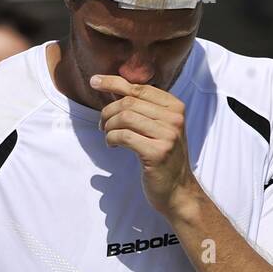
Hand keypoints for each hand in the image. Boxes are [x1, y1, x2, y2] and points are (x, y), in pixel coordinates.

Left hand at [92, 75, 199, 216]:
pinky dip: (111, 139)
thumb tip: (113, 87)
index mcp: (175, 107)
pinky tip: (112, 145)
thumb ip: (141, 108)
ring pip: (125, 117)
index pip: (140, 88)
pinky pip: (124, 136)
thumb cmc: (162, 157)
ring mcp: (168, 135)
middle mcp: (175, 118)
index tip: (95, 81)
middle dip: (108, 112)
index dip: (114, 82)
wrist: (177, 190)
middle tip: (101, 125)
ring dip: (108, 126)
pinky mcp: (157, 152)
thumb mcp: (158, 128)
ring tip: (107, 135)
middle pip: (129, 102)